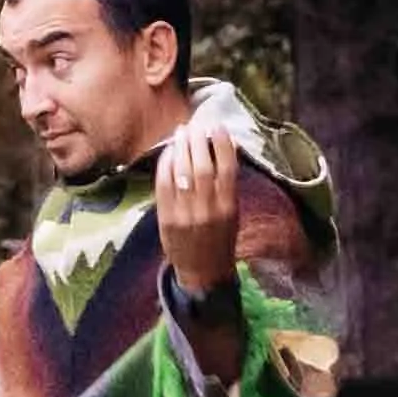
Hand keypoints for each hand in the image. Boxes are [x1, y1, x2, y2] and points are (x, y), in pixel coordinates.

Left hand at [154, 121, 239, 292]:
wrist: (202, 271)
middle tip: (195, 125)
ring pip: (183, 173)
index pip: (227, 168)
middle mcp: (207, 209)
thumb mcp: (233, 213)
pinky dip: (166, 165)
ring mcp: (185, 214)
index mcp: (228, 207)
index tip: (217, 127)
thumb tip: (225, 149)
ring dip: (181, 148)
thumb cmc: (221, 238)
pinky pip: (164, 185)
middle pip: (202, 166)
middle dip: (198, 141)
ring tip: (181, 132)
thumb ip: (228, 185)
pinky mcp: (166, 218)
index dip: (222, 144)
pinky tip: (168, 153)